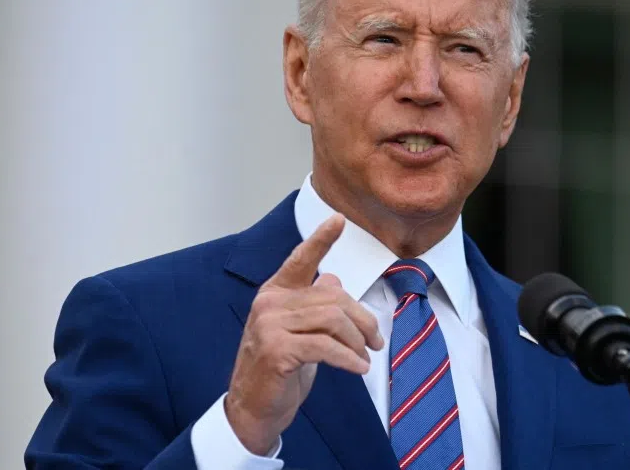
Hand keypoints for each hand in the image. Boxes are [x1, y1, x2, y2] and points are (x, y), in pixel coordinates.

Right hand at [224, 214, 384, 454]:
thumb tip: (334, 278)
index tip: (338, 219)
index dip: (321, 239)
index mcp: (275, 293)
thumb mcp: (300, 332)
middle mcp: (270, 303)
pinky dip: (349, 358)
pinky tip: (358, 367)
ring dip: (357, 341)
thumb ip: (314, 304)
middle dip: (362, 319)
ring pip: (333, 320)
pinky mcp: (277, 350)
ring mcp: (270, 325)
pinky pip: (326, 347)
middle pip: (333, 298)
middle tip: (376, 340)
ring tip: (364, 356)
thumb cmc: (280, 369)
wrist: (254, 408)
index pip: (301, 259)